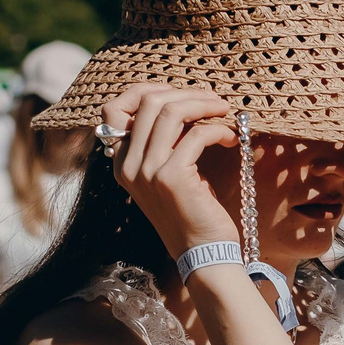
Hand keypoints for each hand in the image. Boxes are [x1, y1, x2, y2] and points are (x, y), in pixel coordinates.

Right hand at [101, 83, 239, 256]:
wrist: (203, 253)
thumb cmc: (192, 213)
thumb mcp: (167, 174)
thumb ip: (163, 143)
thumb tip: (181, 103)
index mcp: (122, 163)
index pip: (113, 109)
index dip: (146, 90)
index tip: (177, 92)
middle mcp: (128, 166)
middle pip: (148, 103)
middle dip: (186, 94)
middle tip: (213, 101)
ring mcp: (147, 172)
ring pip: (170, 112)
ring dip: (203, 104)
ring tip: (223, 110)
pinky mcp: (172, 178)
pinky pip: (196, 135)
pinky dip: (218, 130)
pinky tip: (230, 139)